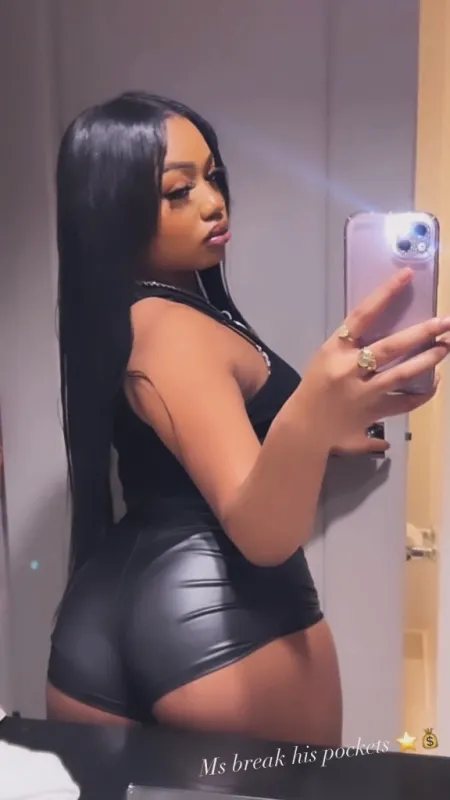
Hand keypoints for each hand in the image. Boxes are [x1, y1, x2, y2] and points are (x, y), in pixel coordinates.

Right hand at [297, 267, 449, 451]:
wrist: (305, 425)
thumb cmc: (317, 385)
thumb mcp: (327, 356)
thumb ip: (353, 343)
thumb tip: (390, 324)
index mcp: (335, 349)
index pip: (362, 315)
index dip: (385, 294)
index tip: (406, 275)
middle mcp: (349, 369)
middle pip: (391, 347)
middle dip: (422, 333)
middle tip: (445, 322)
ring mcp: (363, 393)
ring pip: (402, 374)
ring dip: (428, 359)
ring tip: (446, 347)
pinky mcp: (374, 413)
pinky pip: (406, 402)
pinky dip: (424, 392)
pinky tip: (434, 380)